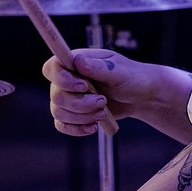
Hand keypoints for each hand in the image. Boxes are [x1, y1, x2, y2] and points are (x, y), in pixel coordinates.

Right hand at [44, 48, 191, 138]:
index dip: (61, 79)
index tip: (83, 86)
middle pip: (56, 95)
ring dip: (82, 117)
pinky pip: (62, 125)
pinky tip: (93, 127)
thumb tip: (77, 61)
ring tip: (104, 113)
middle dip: (80, 104)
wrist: (140, 96)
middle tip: (103, 101)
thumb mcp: (119, 71)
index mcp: (75, 62)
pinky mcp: (72, 114)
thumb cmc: (131, 77)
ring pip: (58, 112)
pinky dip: (76, 129)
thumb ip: (98, 68)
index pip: (51, 68)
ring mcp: (68, 97)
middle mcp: (66, 79)